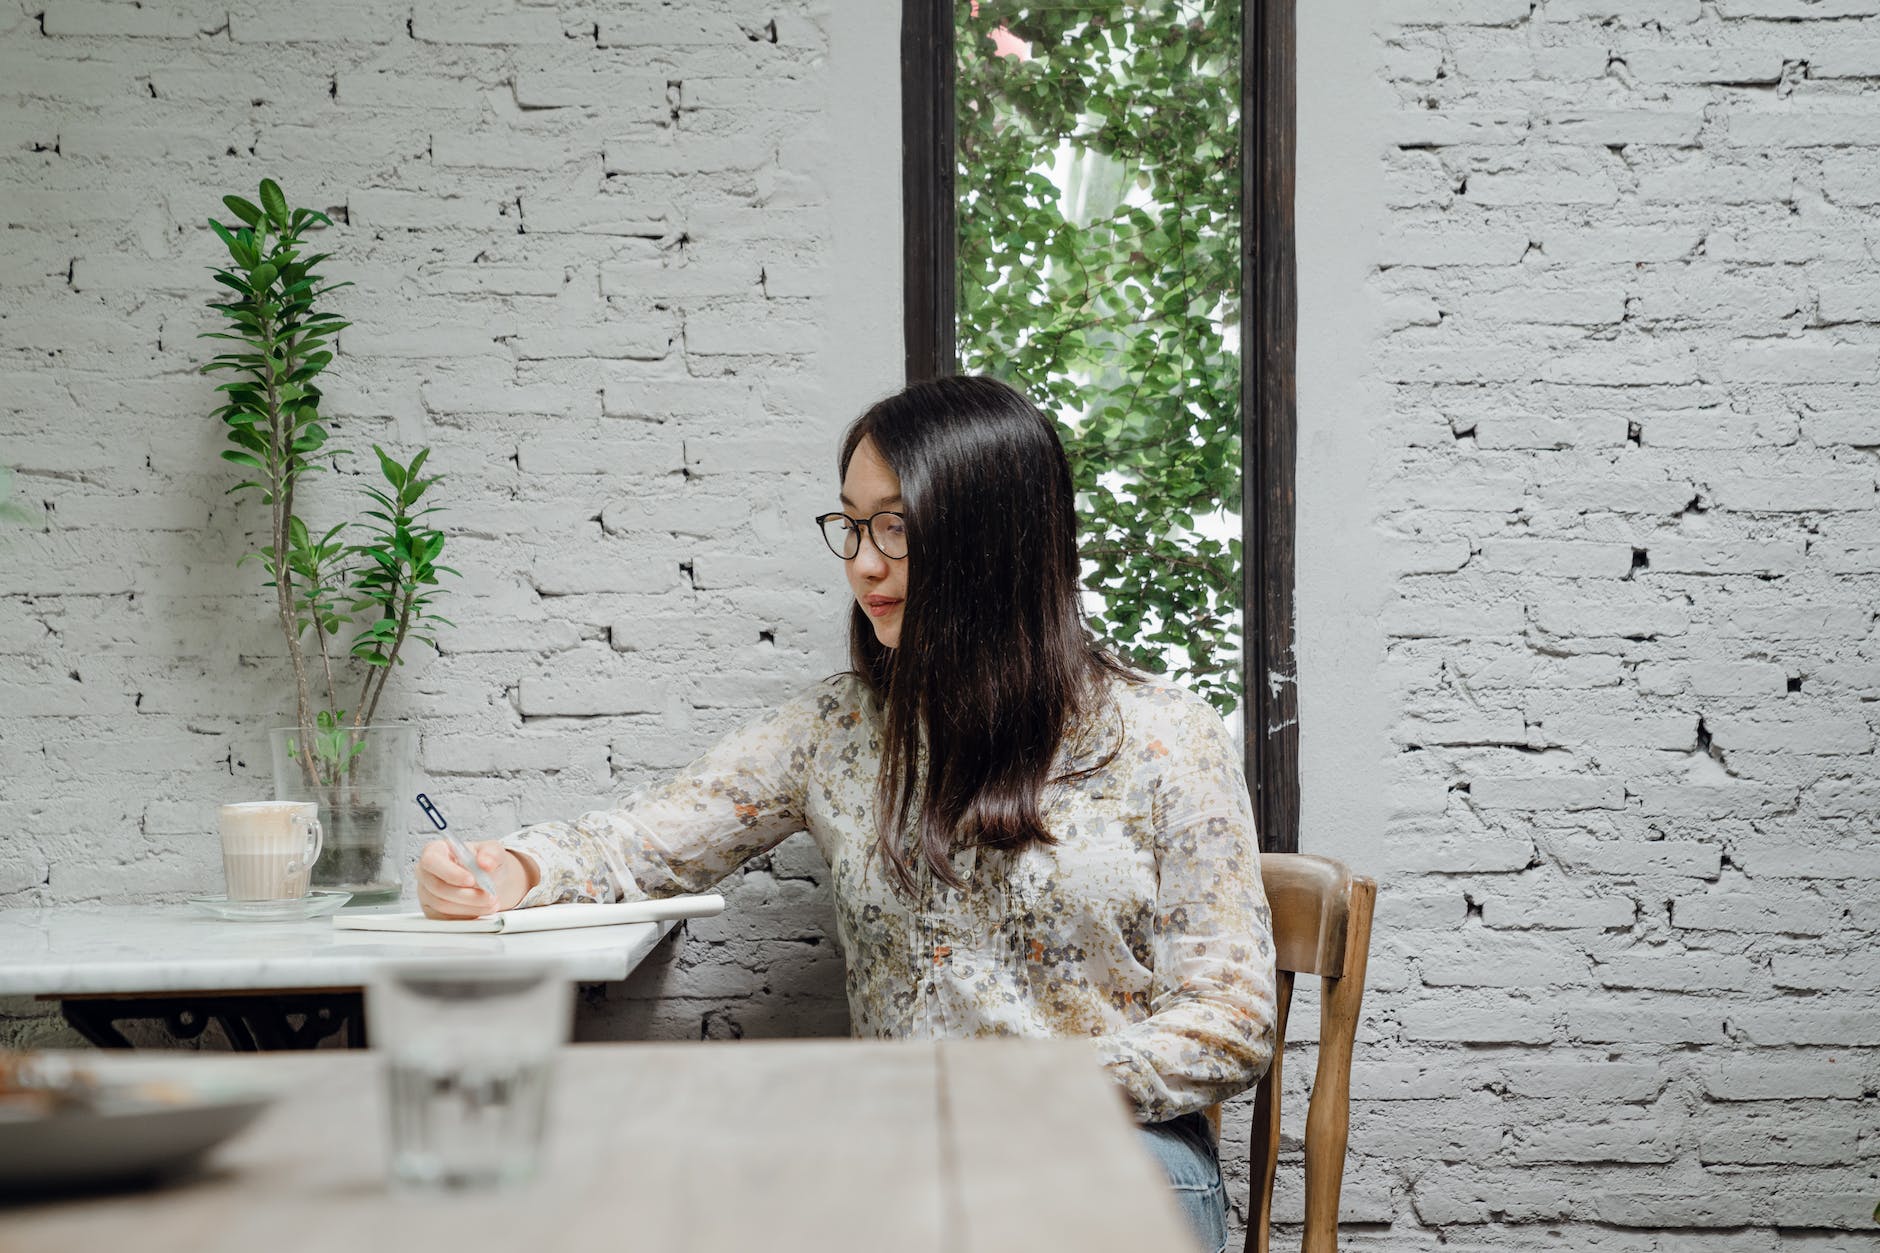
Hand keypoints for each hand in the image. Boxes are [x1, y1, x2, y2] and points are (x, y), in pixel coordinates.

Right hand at [416, 839, 534, 918]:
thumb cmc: (484, 863)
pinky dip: (467, 915)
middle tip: (489, 895)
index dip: (450, 872)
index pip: (431, 860)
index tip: (472, 880)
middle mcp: (426, 872)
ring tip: (491, 902)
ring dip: (470, 906)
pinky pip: (446, 918)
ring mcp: (427, 893)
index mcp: (435, 851)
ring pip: (442, 905)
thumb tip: (486, 863)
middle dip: (467, 894)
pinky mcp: (432, 911)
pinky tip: (482, 909)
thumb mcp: (493, 851)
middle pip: (438, 887)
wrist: (490, 880)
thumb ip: (491, 854)